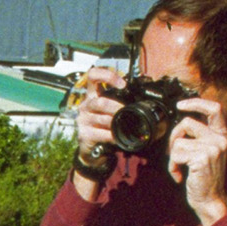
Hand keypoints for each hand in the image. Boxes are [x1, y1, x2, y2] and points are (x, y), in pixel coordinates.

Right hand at [68, 67, 126, 198]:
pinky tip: (117, 137)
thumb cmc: (104, 127)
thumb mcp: (110, 111)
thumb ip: (120, 102)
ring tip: (123, 126)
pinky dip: (113, 136)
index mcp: (92, 94)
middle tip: (126, 112)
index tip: (122, 84)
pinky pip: (102, 133)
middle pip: (100, 101)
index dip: (107, 76)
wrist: (93, 149)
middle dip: (116, 107)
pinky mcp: (84, 134)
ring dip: (116, 123)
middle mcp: (85, 105)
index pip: (93, 75)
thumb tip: (144, 98)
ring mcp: (83, 120)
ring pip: (103, 118)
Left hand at [167, 97, 226, 225]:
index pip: (214, 109)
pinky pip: (176, 154)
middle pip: (186, 123)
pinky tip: (179, 176)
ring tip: (180, 169)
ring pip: (178, 141)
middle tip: (174, 153)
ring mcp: (212, 147)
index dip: (196, 103)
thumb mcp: (206, 153)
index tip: (180, 105)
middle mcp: (219, 139)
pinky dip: (172, 166)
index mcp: (221, 135)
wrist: (210, 200)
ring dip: (173, 157)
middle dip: (173, 136)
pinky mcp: (202, 157)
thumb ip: (199, 137)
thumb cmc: (204, 178)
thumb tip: (180, 123)